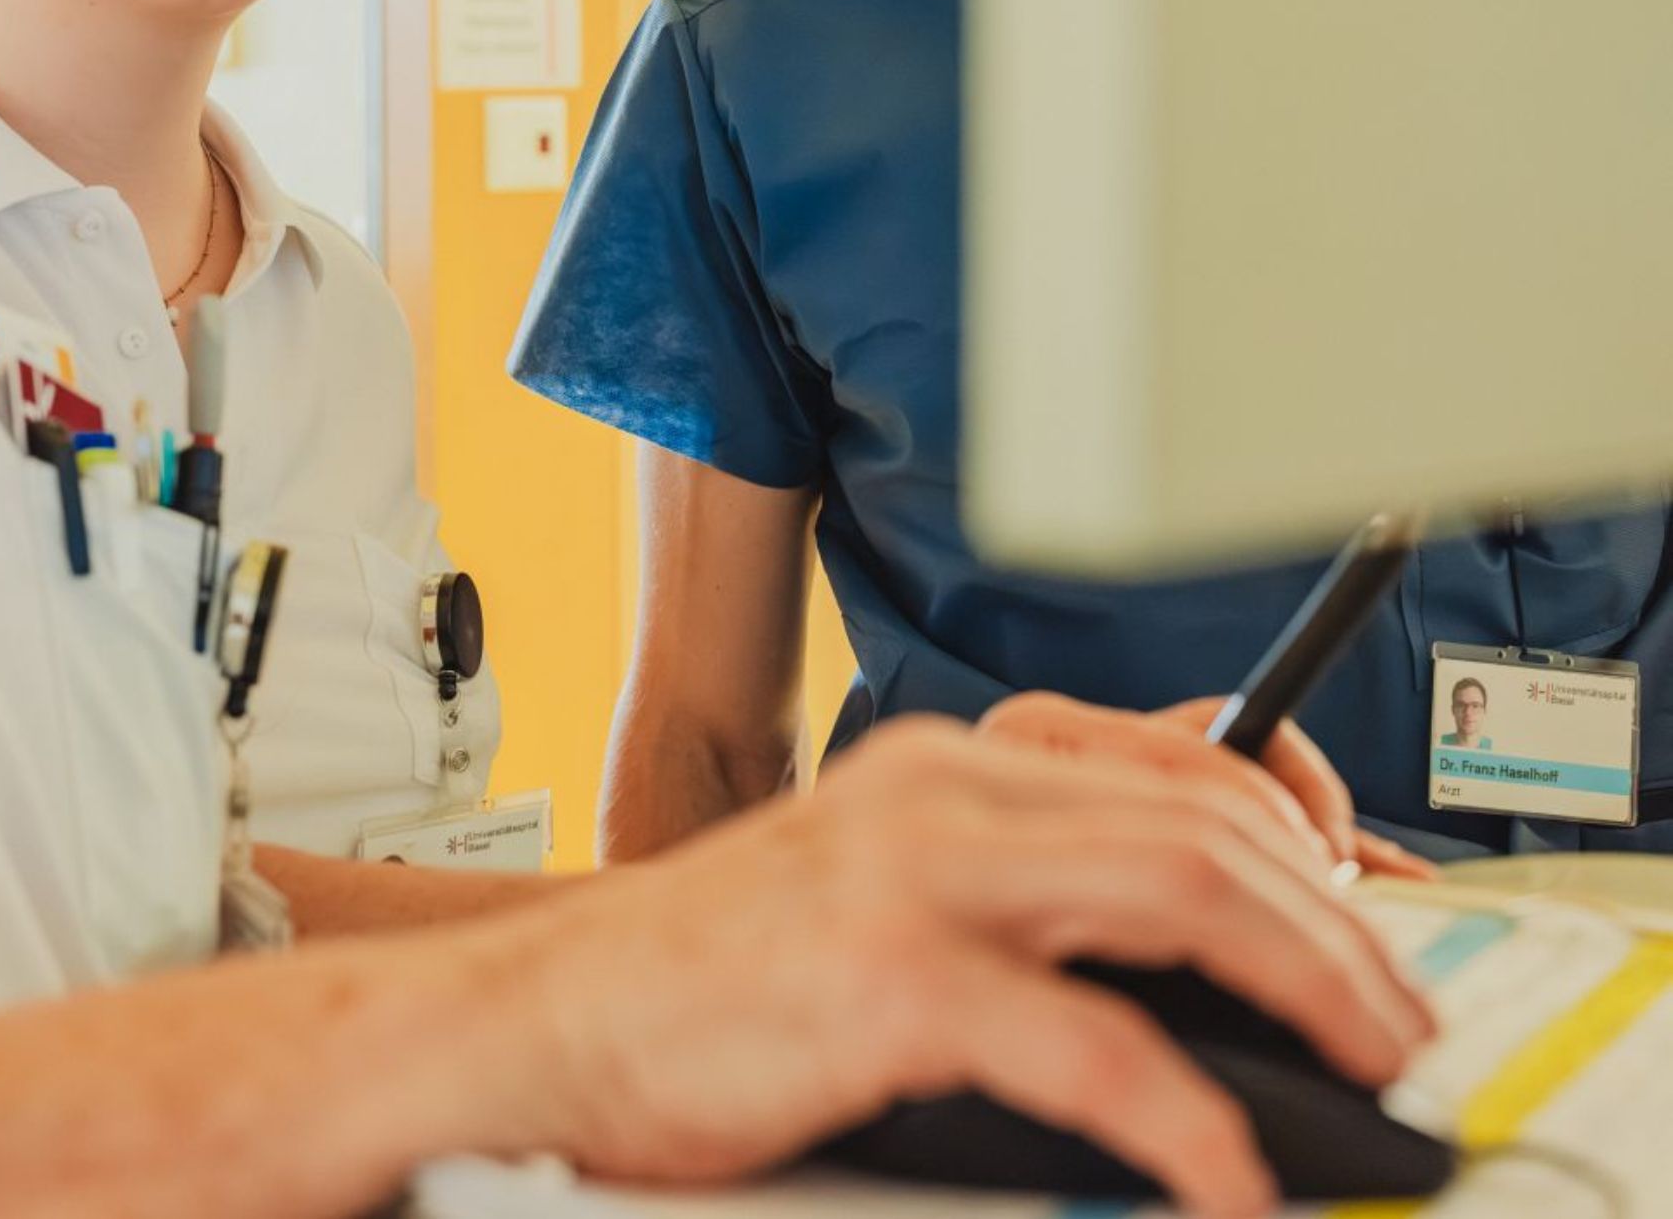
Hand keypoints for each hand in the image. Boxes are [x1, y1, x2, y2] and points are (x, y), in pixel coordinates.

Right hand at [502, 717, 1436, 1218]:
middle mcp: (936, 790)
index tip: (1358, 906)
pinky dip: (1198, 1127)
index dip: (1295, 825)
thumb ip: (998, 891)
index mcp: (936, 763)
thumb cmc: (700, 984)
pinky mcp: (891, 979)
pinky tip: (1231, 1181)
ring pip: (1184, 890)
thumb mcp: (864, 895)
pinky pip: (1103, 1053)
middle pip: (1204, 819)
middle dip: (1334, 922)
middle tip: (1395, 1015)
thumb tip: (1163, 955)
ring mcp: (913, 874)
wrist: (540, 1022)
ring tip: (1368, 1066)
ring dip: (1312, 985)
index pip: (1172, 758)